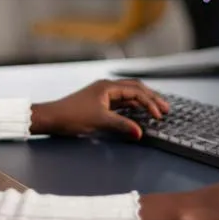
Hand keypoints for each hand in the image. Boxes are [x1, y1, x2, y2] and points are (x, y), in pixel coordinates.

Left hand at [30, 79, 168, 138]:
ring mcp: (103, 94)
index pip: (135, 91)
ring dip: (142, 102)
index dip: (149, 102)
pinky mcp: (100, 103)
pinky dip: (133, 107)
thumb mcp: (100, 121)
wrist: (53, 118)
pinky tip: (139, 114)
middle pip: (135, 88)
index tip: (159, 114)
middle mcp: (107, 87)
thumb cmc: (73, 116)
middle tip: (165, 108)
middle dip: (151, 98)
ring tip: (156, 111)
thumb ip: (122, 126)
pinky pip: (121, 102)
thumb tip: (140, 132)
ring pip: (128, 95)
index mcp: (108, 87)